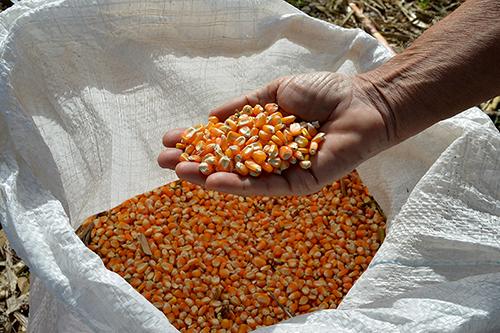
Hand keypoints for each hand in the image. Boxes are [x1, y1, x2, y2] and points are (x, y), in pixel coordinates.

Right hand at [158, 72, 393, 196]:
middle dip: (195, 162)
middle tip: (163, 161)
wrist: (361, 101)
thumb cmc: (323, 92)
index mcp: (264, 136)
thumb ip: (244, 106)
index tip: (170, 138)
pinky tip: (211, 180)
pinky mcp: (299, 184)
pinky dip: (237, 185)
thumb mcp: (275, 92)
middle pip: (227, 164)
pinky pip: (264, 187)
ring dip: (207, 176)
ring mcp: (283, 173)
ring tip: (177, 172)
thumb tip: (212, 115)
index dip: (198, 141)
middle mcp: (270, 158)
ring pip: (240, 179)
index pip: (224, 142)